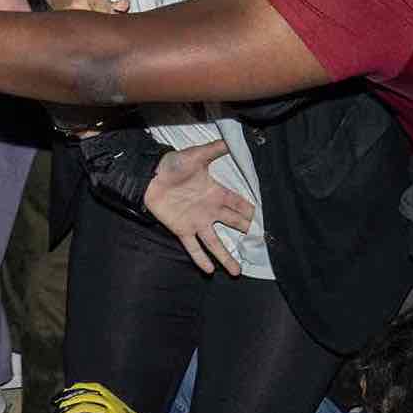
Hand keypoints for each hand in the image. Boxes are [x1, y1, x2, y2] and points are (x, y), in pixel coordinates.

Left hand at [143, 139, 254, 276]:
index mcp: (215, 193)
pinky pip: (193, 247)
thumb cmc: (173, 165)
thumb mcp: (196, 155)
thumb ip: (214, 150)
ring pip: (215, 242)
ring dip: (225, 256)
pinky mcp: (182, 229)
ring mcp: (196, 222)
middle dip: (245, 233)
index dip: (249, 211)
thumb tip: (231, 141)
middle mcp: (209, 210)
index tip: (262, 220)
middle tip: (260, 243)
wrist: (150, 176)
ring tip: (237, 272)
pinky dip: (200, 259)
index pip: (237, 204)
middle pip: (231, 224)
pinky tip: (209, 270)